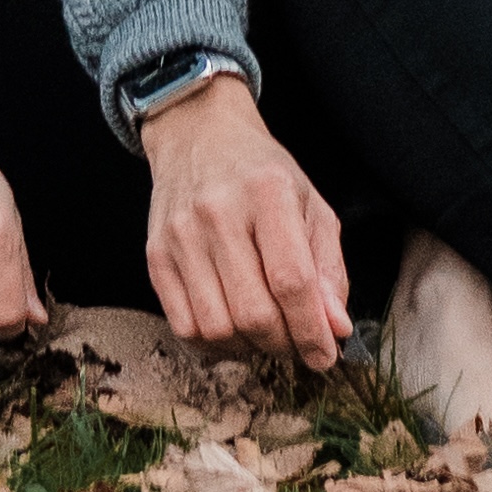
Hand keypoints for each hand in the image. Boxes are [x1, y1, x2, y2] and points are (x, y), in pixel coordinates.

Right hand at [138, 72, 348, 369]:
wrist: (199, 135)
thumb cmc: (263, 174)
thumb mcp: (311, 205)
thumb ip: (329, 269)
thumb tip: (335, 328)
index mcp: (267, 192)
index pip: (291, 281)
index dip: (312, 330)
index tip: (325, 355)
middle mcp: (218, 212)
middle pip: (253, 312)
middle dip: (283, 344)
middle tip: (297, 343)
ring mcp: (180, 235)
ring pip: (217, 328)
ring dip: (249, 348)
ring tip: (266, 333)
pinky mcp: (155, 255)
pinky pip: (184, 326)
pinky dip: (215, 343)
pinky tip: (234, 329)